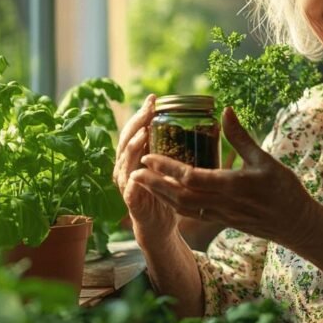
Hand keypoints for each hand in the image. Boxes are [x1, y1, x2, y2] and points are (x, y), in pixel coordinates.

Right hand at [113, 94, 177, 240]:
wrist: (159, 224)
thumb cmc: (165, 191)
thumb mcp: (170, 164)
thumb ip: (174, 146)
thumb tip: (197, 123)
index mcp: (136, 155)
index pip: (136, 128)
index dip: (143, 113)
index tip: (154, 98)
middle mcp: (126, 166)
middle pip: (127, 140)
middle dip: (136, 123)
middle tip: (148, 109)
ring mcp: (126, 183)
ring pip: (125, 161)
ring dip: (132, 147)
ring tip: (142, 133)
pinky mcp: (131, 201)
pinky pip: (130, 188)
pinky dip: (133, 178)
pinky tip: (136, 172)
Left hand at [131, 107, 320, 249]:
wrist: (296, 224)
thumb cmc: (285, 190)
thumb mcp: (265, 159)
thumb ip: (241, 136)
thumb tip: (225, 111)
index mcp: (232, 185)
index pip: (191, 177)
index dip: (167, 167)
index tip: (149, 154)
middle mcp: (222, 203)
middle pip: (179, 195)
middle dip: (154, 183)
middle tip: (134, 170)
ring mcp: (221, 215)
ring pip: (182, 207)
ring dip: (160, 195)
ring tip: (142, 183)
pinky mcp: (222, 221)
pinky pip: (192, 214)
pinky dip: (174, 204)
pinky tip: (165, 196)